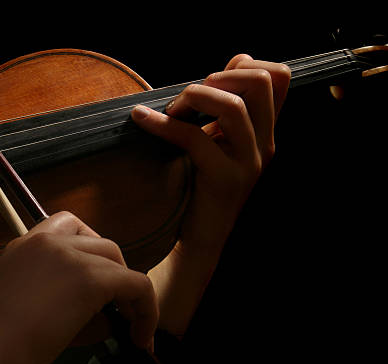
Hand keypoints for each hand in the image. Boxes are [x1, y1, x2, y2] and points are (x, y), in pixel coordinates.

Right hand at [0, 211, 157, 363]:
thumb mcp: (23, 302)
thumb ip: (56, 292)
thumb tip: (99, 312)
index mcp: (26, 244)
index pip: (69, 226)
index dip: (90, 252)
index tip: (95, 282)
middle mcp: (48, 240)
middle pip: (101, 242)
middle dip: (113, 271)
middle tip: (113, 305)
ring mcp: (70, 255)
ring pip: (118, 260)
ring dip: (127, 290)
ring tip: (128, 323)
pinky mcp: (91, 277)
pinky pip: (137, 284)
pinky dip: (146, 308)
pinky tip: (141, 335)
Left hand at [131, 55, 290, 333]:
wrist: (199, 241)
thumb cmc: (200, 188)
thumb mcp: (216, 144)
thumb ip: (220, 113)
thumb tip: (214, 75)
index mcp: (266, 132)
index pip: (279, 77)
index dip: (245, 65)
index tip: (212, 79)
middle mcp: (265, 144)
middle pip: (261, 82)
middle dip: (218, 75)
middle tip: (188, 97)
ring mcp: (248, 162)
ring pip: (233, 106)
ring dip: (194, 97)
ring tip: (171, 110)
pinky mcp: (224, 179)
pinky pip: (195, 137)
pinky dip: (163, 123)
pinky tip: (141, 119)